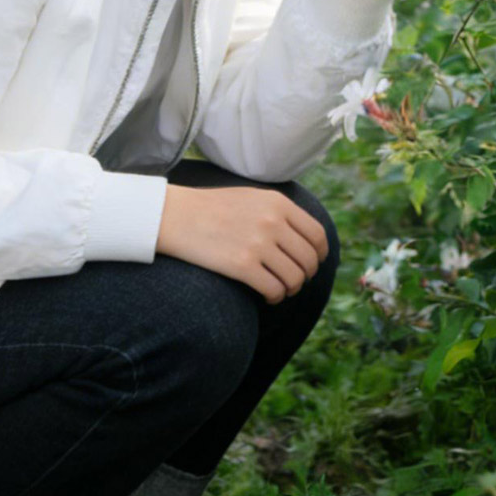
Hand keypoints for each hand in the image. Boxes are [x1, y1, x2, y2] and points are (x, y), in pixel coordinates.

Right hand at [156, 185, 328, 304]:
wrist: (175, 215)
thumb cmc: (212, 208)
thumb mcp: (252, 197)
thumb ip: (279, 212)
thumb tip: (305, 236)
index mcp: (278, 203)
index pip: (316, 234)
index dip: (320, 254)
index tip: (314, 263)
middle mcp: (273, 222)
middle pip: (308, 259)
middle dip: (305, 275)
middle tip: (294, 280)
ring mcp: (258, 244)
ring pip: (294, 278)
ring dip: (291, 289)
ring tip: (280, 289)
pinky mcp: (242, 265)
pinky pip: (274, 289)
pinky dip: (275, 297)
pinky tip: (267, 296)